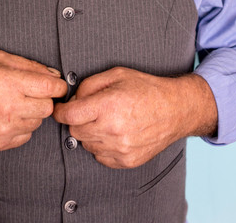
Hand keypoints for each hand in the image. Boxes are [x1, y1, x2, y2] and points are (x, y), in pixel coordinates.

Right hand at [0, 50, 67, 150]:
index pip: (50, 88)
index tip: (57, 86)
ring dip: (32, 112)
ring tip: (15, 103)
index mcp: (8, 81)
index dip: (58, 86)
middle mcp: (7, 107)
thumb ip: (30, 66)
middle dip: (44, 98)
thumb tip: (55, 76)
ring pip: (38, 122)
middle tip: (31, 92)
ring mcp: (3, 128)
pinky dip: (22, 126)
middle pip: (48, 107)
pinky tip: (8, 115)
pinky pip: (26, 136)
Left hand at [53, 67, 216, 168]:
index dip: (60, 112)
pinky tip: (113, 132)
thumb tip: (73, 99)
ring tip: (106, 120)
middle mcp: (112, 129)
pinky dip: (101, 146)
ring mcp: (120, 148)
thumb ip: (89, 85)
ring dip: (90, 133)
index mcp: (108, 106)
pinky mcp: (127, 161)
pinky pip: (100, 156)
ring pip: (86, 145)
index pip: (69, 116)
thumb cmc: (147, 89)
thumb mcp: (116, 74)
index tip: (60, 110)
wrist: (175, 109)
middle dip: (77, 120)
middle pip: (75, 131)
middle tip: (90, 110)